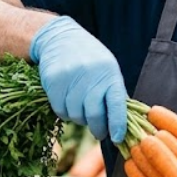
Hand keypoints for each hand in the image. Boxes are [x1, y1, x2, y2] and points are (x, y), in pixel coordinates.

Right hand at [29, 16, 127, 142]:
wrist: (61, 38)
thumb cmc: (90, 58)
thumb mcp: (108, 69)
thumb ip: (114, 93)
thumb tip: (122, 123)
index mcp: (109, 73)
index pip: (117, 104)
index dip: (117, 124)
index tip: (117, 138)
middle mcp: (91, 75)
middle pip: (94, 114)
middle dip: (98, 128)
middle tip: (99, 132)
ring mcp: (71, 77)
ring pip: (76, 115)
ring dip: (80, 119)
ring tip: (81, 108)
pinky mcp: (54, 81)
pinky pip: (60, 110)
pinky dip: (65, 112)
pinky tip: (68, 102)